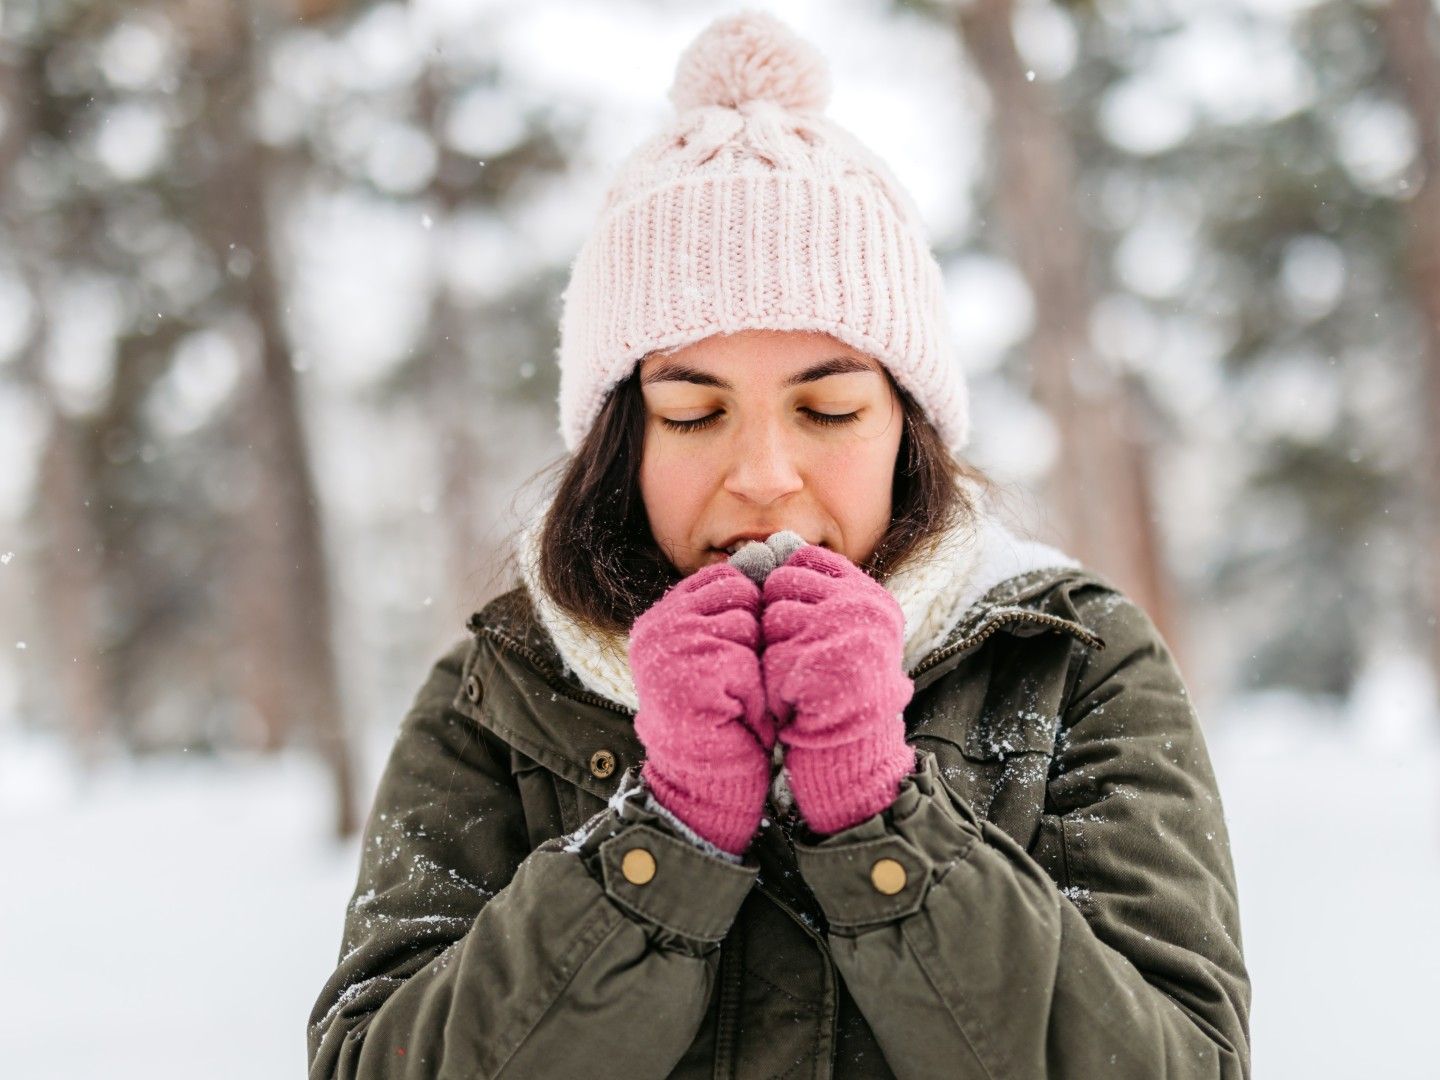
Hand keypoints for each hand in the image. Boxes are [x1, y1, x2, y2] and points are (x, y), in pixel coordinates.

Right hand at [629, 562, 774, 855]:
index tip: (743, 648)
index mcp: (662, 616)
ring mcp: (671, 647)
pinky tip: (735, 714)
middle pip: (738, 592)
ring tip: (734, 698)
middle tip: (735, 679)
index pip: (723, 576)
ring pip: (747, 624)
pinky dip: (753, 692)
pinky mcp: (691, 673)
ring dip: (756, 665)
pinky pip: (747, 661)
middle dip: (752, 634)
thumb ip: (731, 607)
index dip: (747, 608)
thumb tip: (771, 549)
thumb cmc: (723, 714)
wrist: (705, 779)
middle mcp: (659, 625)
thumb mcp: (718, 651)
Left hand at [761, 544, 916, 833]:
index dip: (788, 589)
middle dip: (778, 621)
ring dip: (773, 652)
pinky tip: (798, 701)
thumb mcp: (840, 633)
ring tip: (801, 682)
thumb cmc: (836, 695)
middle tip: (800, 660)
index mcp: (871, 599)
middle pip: (783, 583)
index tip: (794, 623)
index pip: (806, 560)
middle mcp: (864, 607)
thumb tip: (773, 541)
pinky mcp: (820, 663)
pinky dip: (775, 682)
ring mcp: (844, 633)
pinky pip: (771, 655)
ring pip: (772, 617)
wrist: (853, 758)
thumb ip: (815, 591)